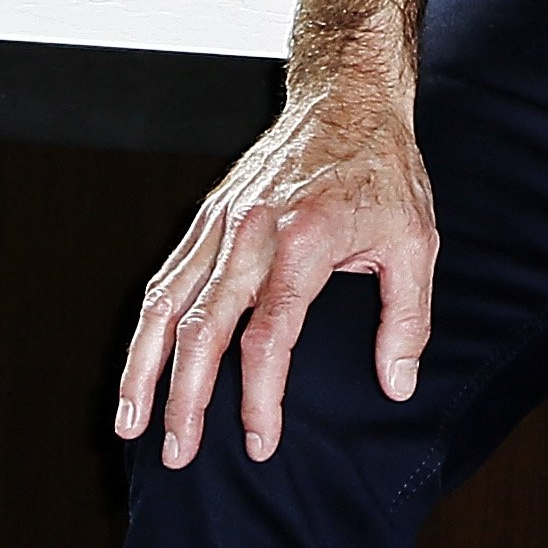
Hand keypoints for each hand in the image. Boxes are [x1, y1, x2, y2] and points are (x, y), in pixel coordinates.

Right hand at [114, 69, 437, 467]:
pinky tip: (140, 359)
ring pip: (165, 302)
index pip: (267, 336)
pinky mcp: (208, 213)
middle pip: (202, 329)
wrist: (347, 95)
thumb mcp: (416, 240)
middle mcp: (252, 232)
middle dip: (183, 399)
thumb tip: (397, 384)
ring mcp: (223, 220)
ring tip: (131, 421)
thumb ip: (407, 318)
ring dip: (144, 367)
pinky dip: (148, 323)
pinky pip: (167, 274)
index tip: (259, 441)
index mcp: (304, 241)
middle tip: (177, 452)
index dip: (258, 398)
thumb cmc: (382, 167)